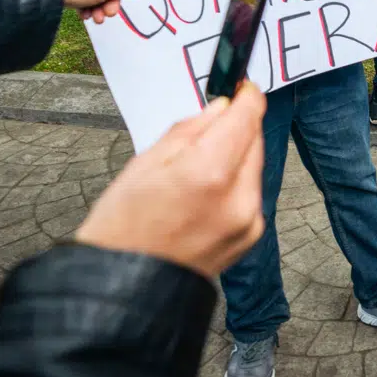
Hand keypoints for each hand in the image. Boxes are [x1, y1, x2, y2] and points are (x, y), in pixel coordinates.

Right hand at [75, 81, 266, 277]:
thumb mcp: (145, 163)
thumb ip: (190, 130)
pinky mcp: (250, 235)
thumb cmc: (123, 228)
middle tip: (212, 124)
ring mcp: (247, 219)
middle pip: (254, 141)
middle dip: (238, 128)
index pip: (246, 117)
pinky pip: (251, 194)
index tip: (242, 87)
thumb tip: (221, 109)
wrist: (125, 289)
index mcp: (209, 172)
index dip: (247, 96)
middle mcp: (237, 196)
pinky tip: (205, 193)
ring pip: (254, 166)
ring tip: (198, 167)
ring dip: (236, 156)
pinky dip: (236, 184)